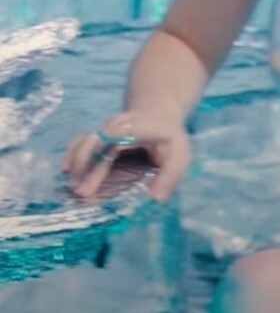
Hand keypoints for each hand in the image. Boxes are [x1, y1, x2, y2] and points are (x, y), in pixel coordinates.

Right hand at [62, 110, 190, 202]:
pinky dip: (72, 153)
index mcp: (145, 127)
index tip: (100, 171)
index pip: (127, 133)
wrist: (157, 115)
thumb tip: (155, 197)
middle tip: (83, 192)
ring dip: (78, 162)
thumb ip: (171, 175)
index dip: (112, 146)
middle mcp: (122, 124)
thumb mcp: (180, 155)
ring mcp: (108, 128)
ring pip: (88, 140)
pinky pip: (81, 140)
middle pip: (101, 141)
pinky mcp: (98, 134)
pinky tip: (65, 169)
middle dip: (90, 165)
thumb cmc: (169, 140)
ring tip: (73, 187)